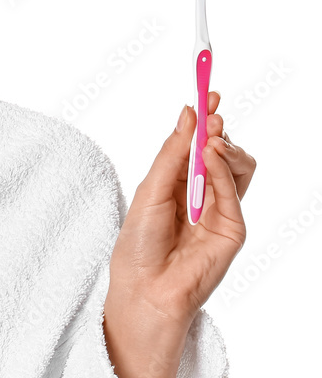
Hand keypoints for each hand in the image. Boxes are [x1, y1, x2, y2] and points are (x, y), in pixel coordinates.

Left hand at [107, 91, 255, 329]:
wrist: (144, 286)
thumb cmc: (138, 244)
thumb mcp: (149, 188)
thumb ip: (172, 153)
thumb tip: (189, 115)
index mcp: (178, 181)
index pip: (198, 142)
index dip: (204, 117)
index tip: (207, 91)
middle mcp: (202, 191)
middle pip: (222, 149)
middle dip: (217, 126)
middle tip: (212, 111)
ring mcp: (220, 209)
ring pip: (239, 164)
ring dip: (225, 145)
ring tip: (211, 139)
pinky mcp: (233, 228)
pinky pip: (234, 189)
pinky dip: (224, 167)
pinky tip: (212, 156)